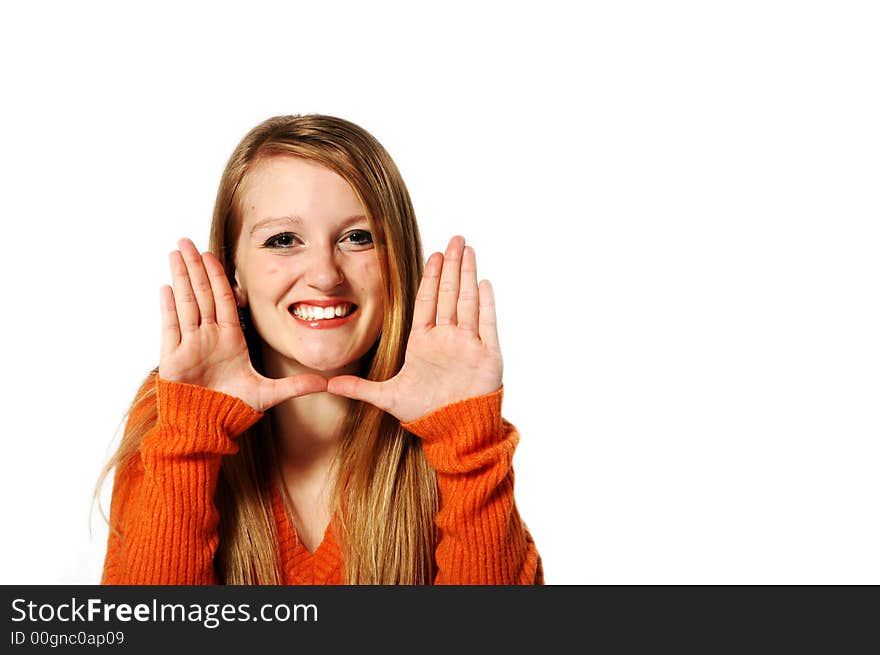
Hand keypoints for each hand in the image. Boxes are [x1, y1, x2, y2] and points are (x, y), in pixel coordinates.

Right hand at [159, 238, 326, 411]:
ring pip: (186, 304)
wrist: (207, 429)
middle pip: (202, 294)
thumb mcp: (269, 394)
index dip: (218, 276)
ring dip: (181, 277)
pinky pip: (172, 327)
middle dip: (195, 267)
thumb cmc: (232, 410)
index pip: (224, 300)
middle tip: (187, 240)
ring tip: (175, 252)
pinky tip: (167, 286)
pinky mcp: (174, 359)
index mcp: (230, 339)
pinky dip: (169, 307)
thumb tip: (327, 384)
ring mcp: (191, 346)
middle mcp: (209, 337)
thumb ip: (296, 386)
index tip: (212, 254)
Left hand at [327, 236, 502, 423]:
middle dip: (451, 265)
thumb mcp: (388, 397)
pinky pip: (486, 324)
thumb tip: (327, 385)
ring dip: (467, 275)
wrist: (454, 430)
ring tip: (467, 250)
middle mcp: (447, 338)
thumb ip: (359, 389)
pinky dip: (485, 305)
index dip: (430, 277)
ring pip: (467, 302)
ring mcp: (468, 344)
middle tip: (454, 239)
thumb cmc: (424, 412)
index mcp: (425, 341)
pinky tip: (483, 283)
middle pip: (449, 294)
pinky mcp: (487, 355)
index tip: (433, 254)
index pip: (427, 301)